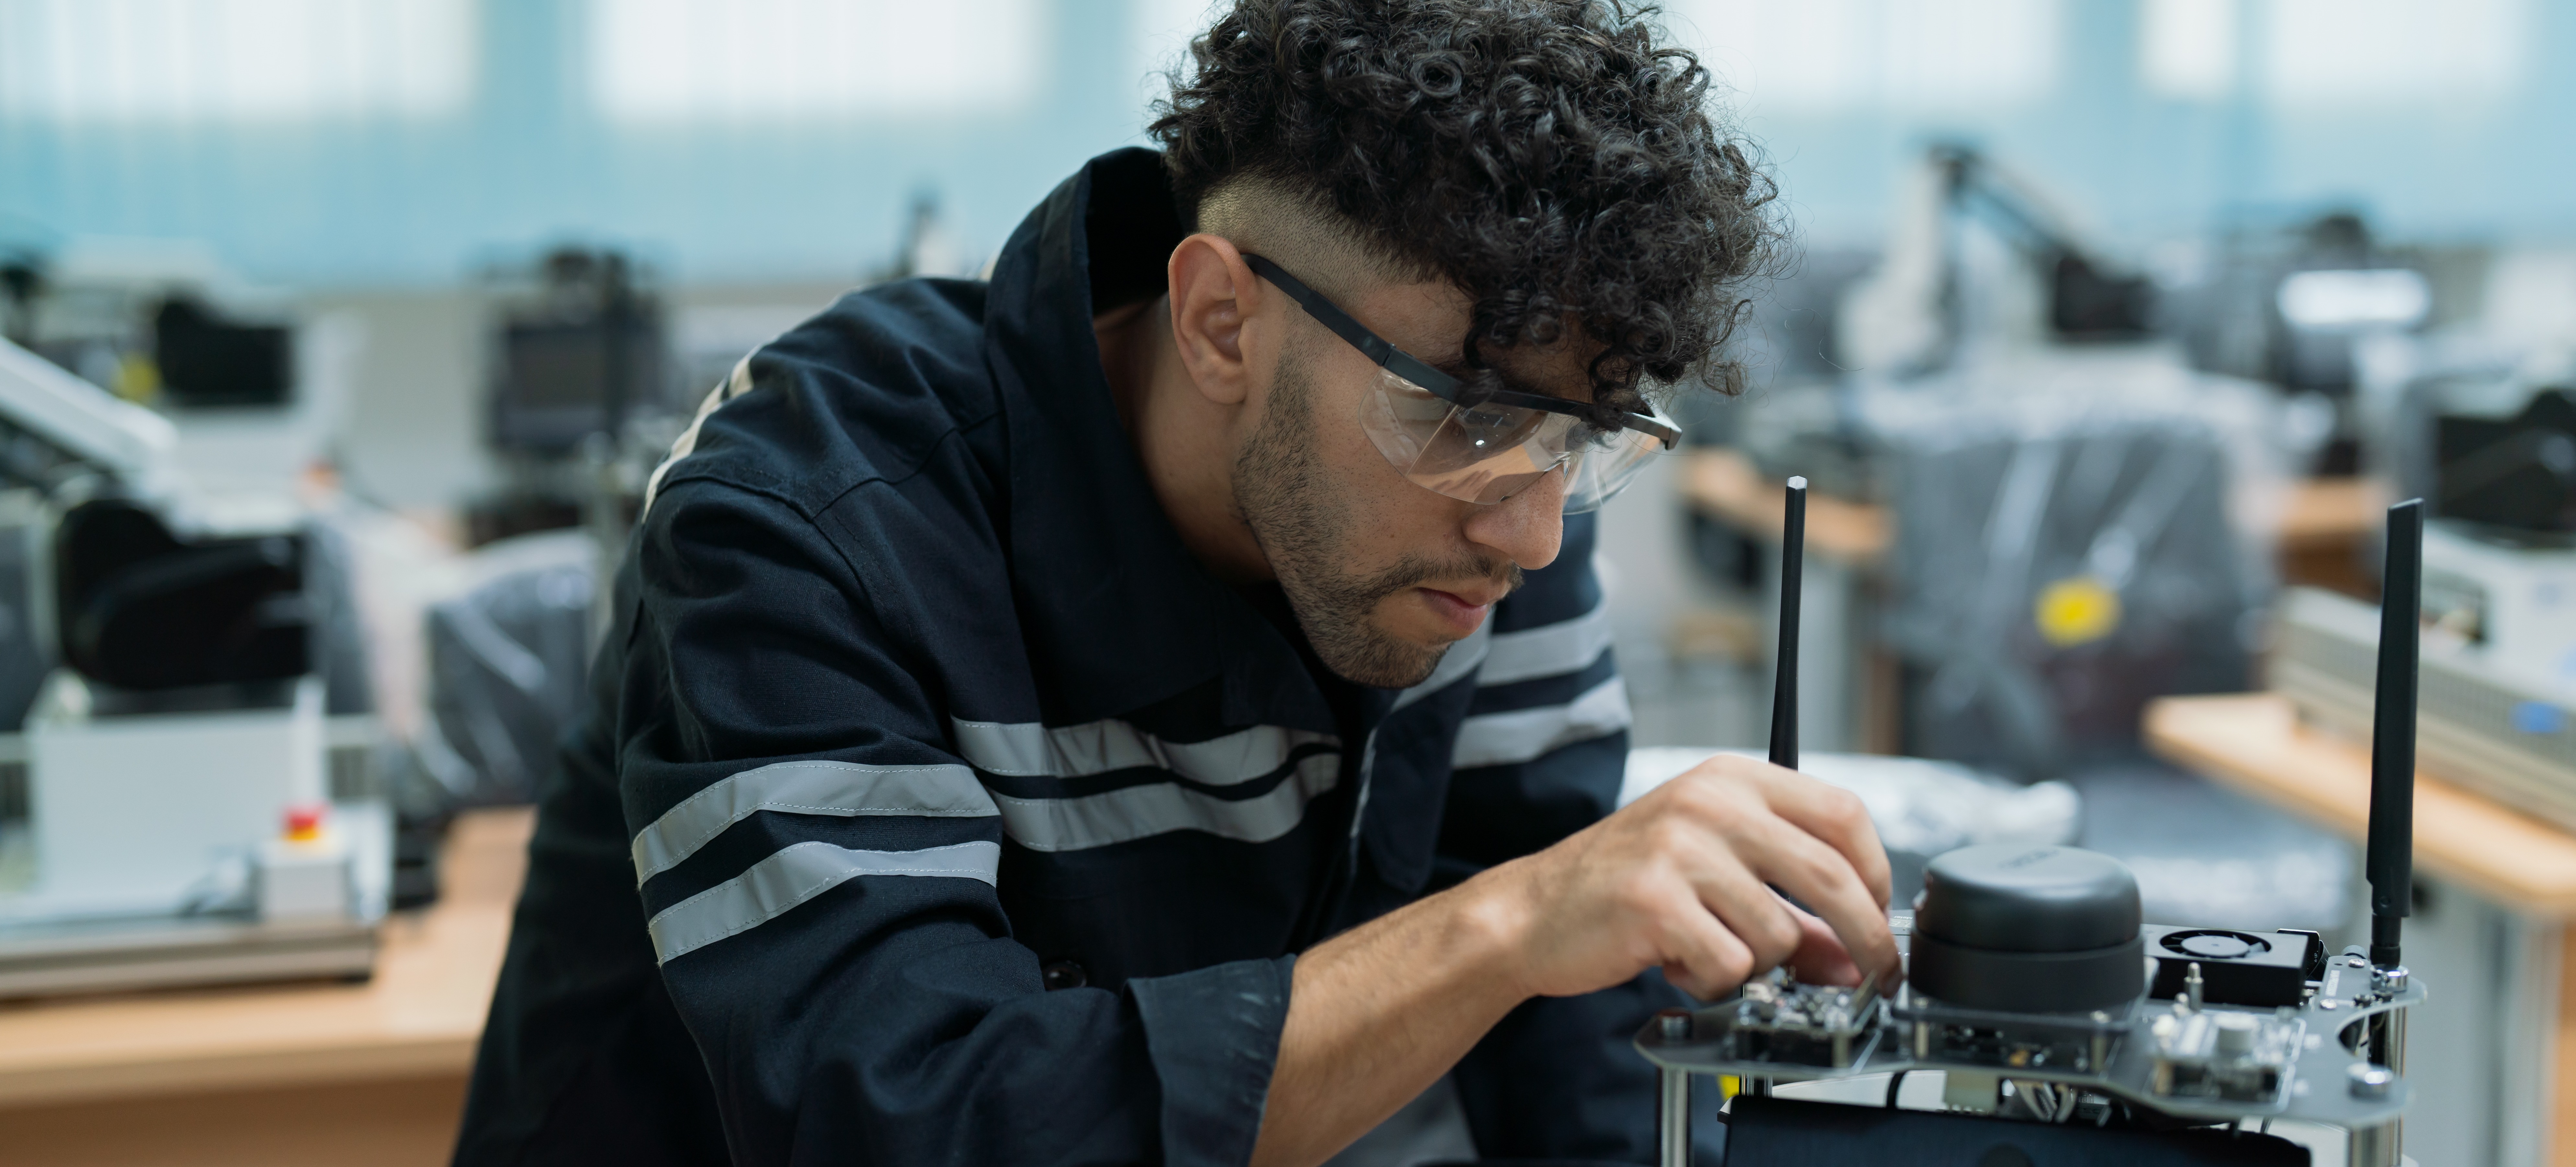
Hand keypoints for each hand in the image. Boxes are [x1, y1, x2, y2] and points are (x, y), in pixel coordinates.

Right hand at [1467, 753, 1898, 1000]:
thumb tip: (1857, 958)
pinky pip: (1729, 966)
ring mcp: (1680, 848)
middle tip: (1871, 979)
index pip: (1842, 814)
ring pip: (1779, 934)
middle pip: (1830, 875)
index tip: (1877, 916)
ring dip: (1759, 967)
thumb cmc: (1624, 887)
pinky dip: (1714, 983)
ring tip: (1711, 952)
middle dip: (1865, 939)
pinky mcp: (1655, 900)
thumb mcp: (1716, 875)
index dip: (1876, 873)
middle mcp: (1710, 802)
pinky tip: (1679, 964)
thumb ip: (1792, 909)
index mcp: (1731, 780)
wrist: (1531, 912)